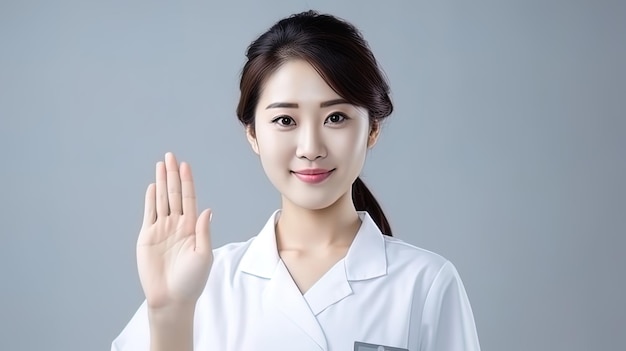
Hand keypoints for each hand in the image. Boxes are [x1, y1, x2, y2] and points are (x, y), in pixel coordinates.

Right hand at [137, 152, 212, 309]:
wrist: (171, 298)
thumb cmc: (192, 280)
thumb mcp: (204, 255)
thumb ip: (203, 231)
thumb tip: (206, 209)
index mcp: (192, 228)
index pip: (189, 199)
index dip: (187, 182)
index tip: (185, 165)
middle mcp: (177, 225)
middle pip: (174, 194)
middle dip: (172, 175)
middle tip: (171, 155)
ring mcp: (161, 230)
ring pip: (161, 200)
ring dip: (161, 182)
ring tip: (161, 164)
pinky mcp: (147, 237)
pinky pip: (149, 214)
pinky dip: (150, 200)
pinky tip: (152, 186)